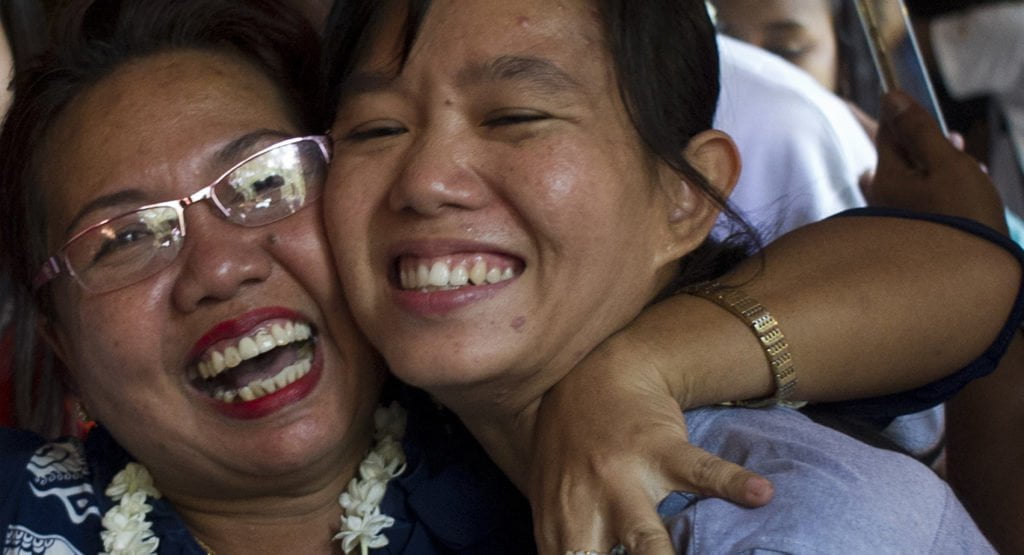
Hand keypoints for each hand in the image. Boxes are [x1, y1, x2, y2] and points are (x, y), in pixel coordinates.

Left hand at [528, 334, 772, 554]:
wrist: (600, 374)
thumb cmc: (572, 444)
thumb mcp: (551, 495)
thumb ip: (565, 542)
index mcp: (560, 524)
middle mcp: (586, 506)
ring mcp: (623, 477)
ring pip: (645, 536)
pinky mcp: (660, 449)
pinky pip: (700, 472)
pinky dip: (733, 484)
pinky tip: (760, 495)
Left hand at [862, 91, 1007, 233]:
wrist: (974, 273)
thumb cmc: (962, 214)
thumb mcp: (945, 162)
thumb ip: (919, 130)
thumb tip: (892, 97)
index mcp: (886, 177)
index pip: (887, 133)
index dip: (904, 115)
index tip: (916, 103)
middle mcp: (884, 198)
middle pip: (903, 158)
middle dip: (929, 144)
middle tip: (956, 139)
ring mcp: (898, 218)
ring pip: (918, 180)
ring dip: (942, 167)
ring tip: (970, 163)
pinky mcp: (917, 232)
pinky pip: (927, 201)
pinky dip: (946, 190)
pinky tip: (969, 190)